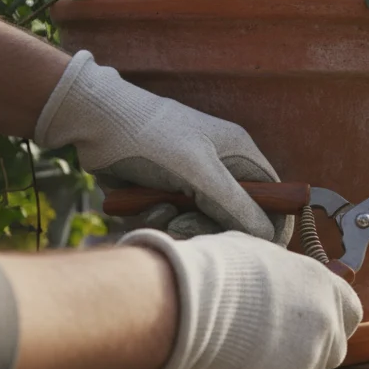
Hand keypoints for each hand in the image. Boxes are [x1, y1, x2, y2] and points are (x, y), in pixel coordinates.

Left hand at [33, 50, 292, 245]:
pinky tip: (140, 204)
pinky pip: (171, 222)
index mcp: (238, 153)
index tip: (257, 247)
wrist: (94, 121)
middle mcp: (218, 168)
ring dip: (176, 223)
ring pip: (199, 225)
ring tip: (156, 207)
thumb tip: (268, 234)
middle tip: (183, 221)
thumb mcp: (200, 170)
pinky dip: (155, 219)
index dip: (271, 222)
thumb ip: (237, 204)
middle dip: (208, 226)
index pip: (273, 195)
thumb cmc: (152, 135)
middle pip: (234, 218)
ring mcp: (189, 181)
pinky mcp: (163, 193)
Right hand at [118, 228, 362, 368]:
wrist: (184, 307)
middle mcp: (326, 326)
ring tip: (238, 362)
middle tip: (266, 347)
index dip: (326, 321)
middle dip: (305, 353)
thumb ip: (281, 276)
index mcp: (323, 287)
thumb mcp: (257, 254)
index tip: (302, 324)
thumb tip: (275, 281)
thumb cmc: (210, 272)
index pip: (350, 312)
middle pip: (332, 351)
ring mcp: (308, 364)